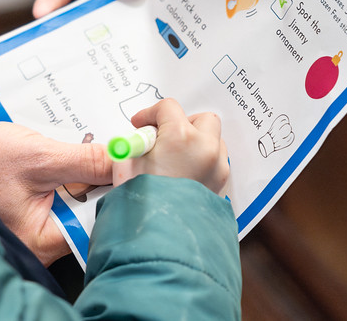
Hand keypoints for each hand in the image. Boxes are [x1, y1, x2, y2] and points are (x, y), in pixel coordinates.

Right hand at [0, 120, 111, 265]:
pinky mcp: (36, 211)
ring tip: (84, 149)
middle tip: (108, 151)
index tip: (129, 165)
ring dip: (84, 174)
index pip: (97, 223)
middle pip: (91, 213)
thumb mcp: (39, 156)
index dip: (116, 192)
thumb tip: (124, 161)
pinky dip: (69, 173)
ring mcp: (38, 227)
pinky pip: (64, 195)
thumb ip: (85, 161)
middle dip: (99, 180)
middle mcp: (41, 242)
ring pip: (79, 201)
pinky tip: (67, 154)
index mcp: (42, 240)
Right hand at [112, 98, 229, 194]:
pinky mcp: (221, 185)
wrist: (159, 239)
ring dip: (196, 141)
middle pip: (201, 118)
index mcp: (182, 136)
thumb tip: (140, 140)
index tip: (140, 125)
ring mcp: (217, 167)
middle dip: (182, 123)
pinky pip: (216, 161)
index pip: (169, 107)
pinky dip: (202, 161)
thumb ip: (135, 143)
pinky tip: (183, 173)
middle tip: (163, 137)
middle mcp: (206, 148)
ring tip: (174, 157)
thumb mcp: (125, 162)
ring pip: (213, 139)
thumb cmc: (141, 201)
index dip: (150, 114)